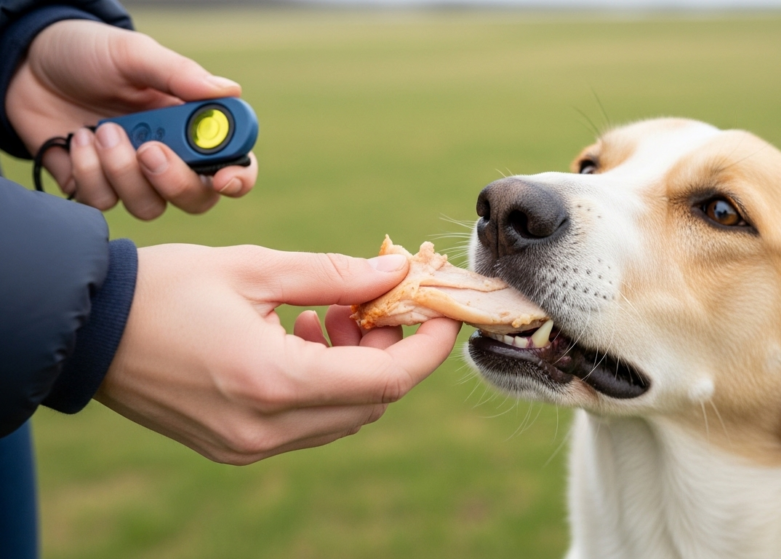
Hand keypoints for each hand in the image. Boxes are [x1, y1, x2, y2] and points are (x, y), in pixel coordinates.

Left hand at [5, 20, 256, 218]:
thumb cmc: (89, 53)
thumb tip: (230, 91)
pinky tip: (78, 140)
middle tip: (149, 150)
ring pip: (149, 207)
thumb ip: (179, 74)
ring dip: (122, 171)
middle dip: (174, 182)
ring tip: (102, 130)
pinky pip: (104, 202)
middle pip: (197, 198)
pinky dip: (88, 171)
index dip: (238, 177)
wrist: (27, 66)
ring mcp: (134, 177)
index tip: (221, 177)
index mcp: (192, 125)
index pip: (235, 163)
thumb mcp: (134, 54)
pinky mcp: (98, 188)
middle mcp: (171, 157)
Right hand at [96, 245, 460, 464]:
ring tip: (332, 314)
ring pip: (344, 415)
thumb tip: (398, 271)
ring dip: (359, 365)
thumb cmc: (165, 289)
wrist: (88, 331)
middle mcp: (266, 428)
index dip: (428, 345)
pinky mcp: (236, 446)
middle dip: (392, 350)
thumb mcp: (256, 267)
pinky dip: (326, 382)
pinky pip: (308, 422)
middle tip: (378, 301)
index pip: (387, 379)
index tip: (444, 309)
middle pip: (372, 401)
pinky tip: (304, 336)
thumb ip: (336, 274)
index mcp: (273, 381)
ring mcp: (249, 446)